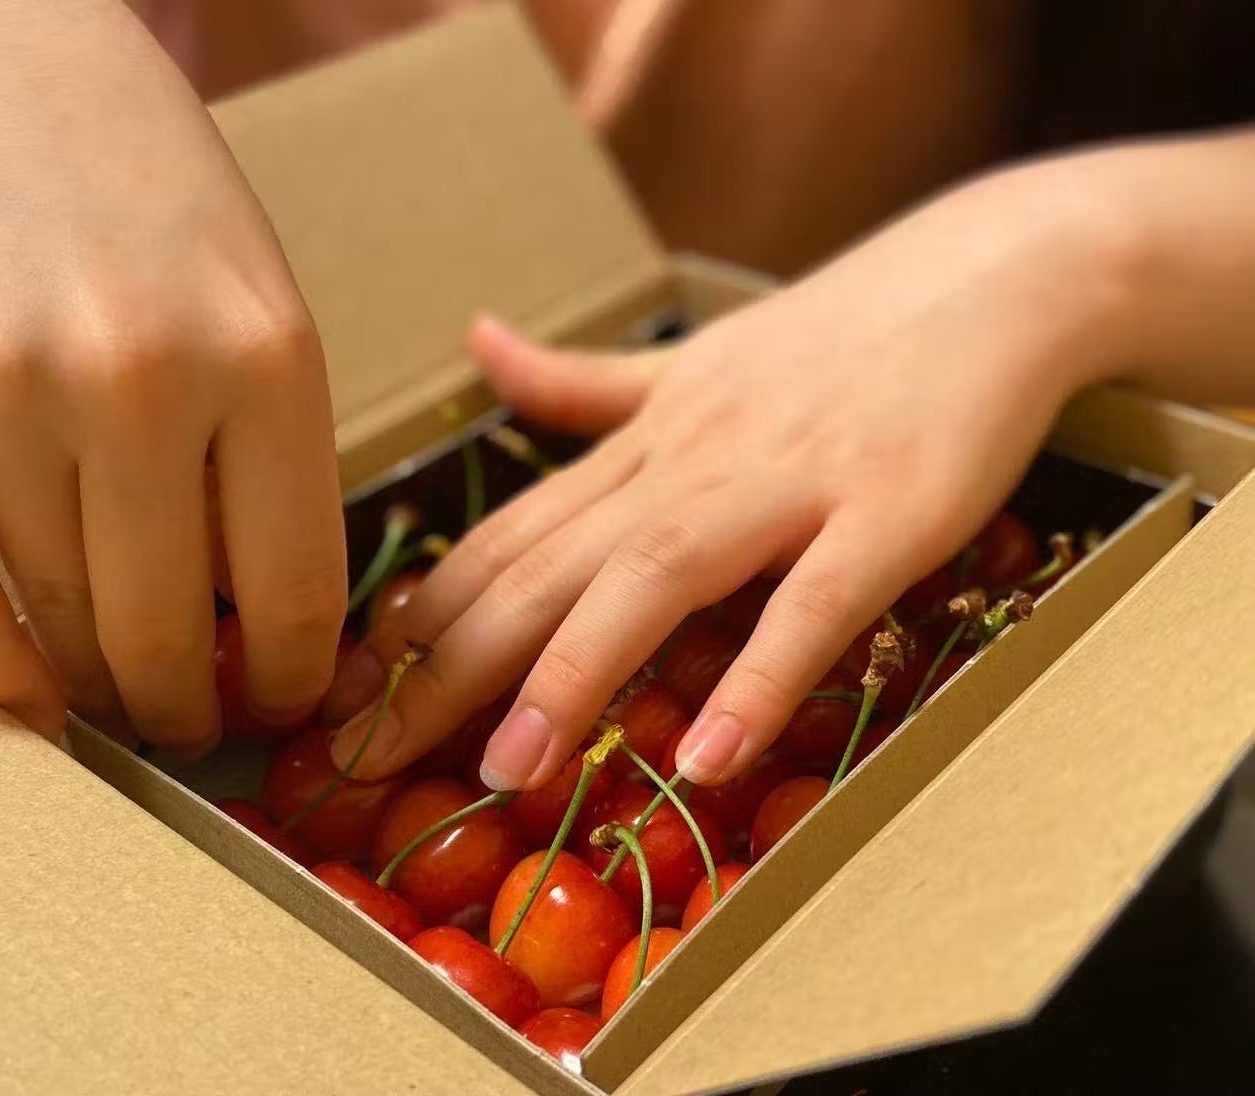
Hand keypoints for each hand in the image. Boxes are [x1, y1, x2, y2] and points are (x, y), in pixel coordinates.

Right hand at [0, 1, 344, 751]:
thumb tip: (251, 625)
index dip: (289, 679)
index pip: (294, 590)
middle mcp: (137, 381)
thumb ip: (265, 463)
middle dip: (191, 710)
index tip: (281, 705)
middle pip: (167, 631)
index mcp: (266, 358)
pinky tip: (31, 696)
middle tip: (199, 728)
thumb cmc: (145, 186)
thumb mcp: (261, 306)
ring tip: (126, 705)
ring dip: (101, 692)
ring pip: (60, 621)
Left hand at [324, 165, 1131, 787]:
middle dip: (449, 664)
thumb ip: (584, 383)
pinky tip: (707, 759)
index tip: (344, 683)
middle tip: (362, 752)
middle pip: (550, 567)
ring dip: (574, 673)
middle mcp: (690, 460)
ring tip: (505, 769)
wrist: (989, 277)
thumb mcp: (692, 360)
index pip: (508, 534)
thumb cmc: (834, 339)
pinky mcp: (886, 511)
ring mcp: (787, 483)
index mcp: (643, 440)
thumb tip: (477, 343)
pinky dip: (759, 681)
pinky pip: (813, 605)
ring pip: (655, 576)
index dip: (420, 613)